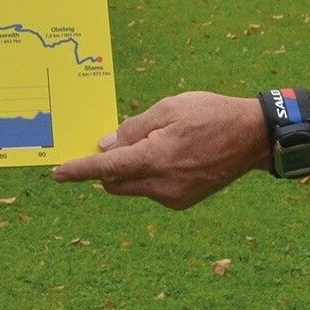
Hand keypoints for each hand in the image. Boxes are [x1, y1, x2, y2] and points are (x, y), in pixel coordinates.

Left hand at [52, 91, 268, 209]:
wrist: (252, 137)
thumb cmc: (210, 114)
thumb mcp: (168, 108)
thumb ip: (132, 129)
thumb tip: (105, 147)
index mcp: (155, 159)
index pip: (105, 169)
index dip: (79, 170)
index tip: (57, 173)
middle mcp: (162, 185)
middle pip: (114, 182)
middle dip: (105, 167)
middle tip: (114, 142)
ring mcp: (173, 197)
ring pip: (133, 186)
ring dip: (130, 169)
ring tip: (156, 141)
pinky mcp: (183, 201)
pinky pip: (152, 189)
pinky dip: (148, 174)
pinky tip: (171, 154)